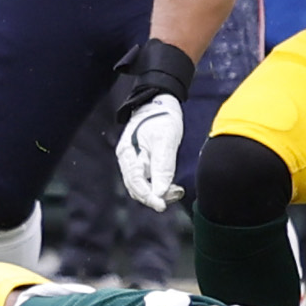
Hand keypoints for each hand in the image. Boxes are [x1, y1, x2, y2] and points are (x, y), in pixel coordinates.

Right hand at [113, 39, 194, 209]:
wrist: (161, 99)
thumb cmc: (162, 115)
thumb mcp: (165, 140)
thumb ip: (162, 167)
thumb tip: (159, 192)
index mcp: (127, 153)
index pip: (135, 183)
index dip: (148, 197)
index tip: (162, 206)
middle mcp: (128, 160)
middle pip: (137, 188)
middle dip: (154, 196)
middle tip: (176, 194)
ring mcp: (134, 161)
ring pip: (142, 186)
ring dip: (158, 192)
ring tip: (177, 190)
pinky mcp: (144, 161)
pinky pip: (148, 180)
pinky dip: (159, 186)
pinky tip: (173, 185)